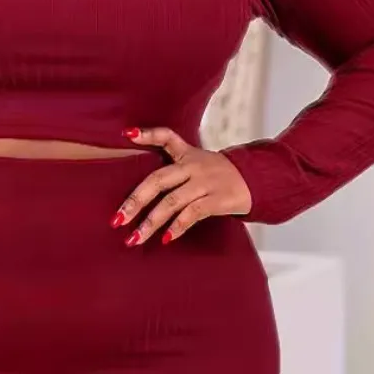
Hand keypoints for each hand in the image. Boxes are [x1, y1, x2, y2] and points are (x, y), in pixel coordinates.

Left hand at [112, 127, 251, 244]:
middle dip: (134, 201)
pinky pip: (192, 213)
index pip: (167, 137)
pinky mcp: (218, 199)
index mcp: (187, 155)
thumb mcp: (198, 162)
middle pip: (158, 180)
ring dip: (151, 222)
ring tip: (134, 239)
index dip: (148, 134)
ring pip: (172, 202)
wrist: (255, 181)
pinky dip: (177, 227)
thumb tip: (139, 195)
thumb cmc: (218, 176)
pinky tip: (165, 239)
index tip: (127, 134)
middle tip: (117, 220)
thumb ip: (174, 169)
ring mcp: (205, 182)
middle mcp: (193, 166)